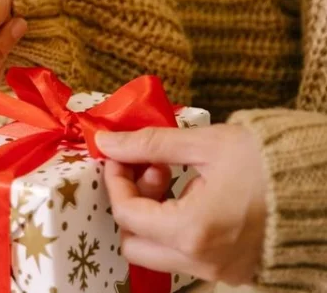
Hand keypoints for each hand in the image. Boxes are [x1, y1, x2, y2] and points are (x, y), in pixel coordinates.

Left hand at [97, 125, 266, 284]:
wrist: (325, 181)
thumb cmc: (270, 159)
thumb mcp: (206, 143)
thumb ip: (149, 144)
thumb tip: (108, 142)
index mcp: (192, 230)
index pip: (127, 213)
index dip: (116, 181)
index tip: (121, 157)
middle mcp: (202, 261)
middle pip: (135, 243)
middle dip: (133, 204)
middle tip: (153, 171)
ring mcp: (219, 271)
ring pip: (158, 253)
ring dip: (154, 217)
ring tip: (178, 180)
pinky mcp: (232, 270)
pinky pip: (186, 257)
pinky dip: (177, 230)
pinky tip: (194, 196)